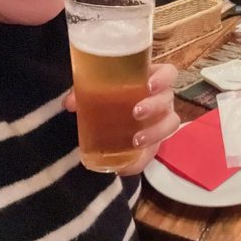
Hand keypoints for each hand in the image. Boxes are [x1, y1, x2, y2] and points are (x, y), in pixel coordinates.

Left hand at [64, 63, 180, 175]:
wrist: (110, 112)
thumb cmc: (110, 91)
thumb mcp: (97, 88)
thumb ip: (84, 91)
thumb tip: (70, 102)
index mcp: (151, 78)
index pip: (168, 73)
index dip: (164, 78)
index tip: (149, 85)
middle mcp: (161, 98)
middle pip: (168, 99)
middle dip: (155, 106)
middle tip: (136, 112)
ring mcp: (160, 120)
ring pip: (169, 124)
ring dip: (155, 132)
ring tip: (136, 140)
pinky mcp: (154, 142)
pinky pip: (153, 153)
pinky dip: (140, 162)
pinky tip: (124, 168)